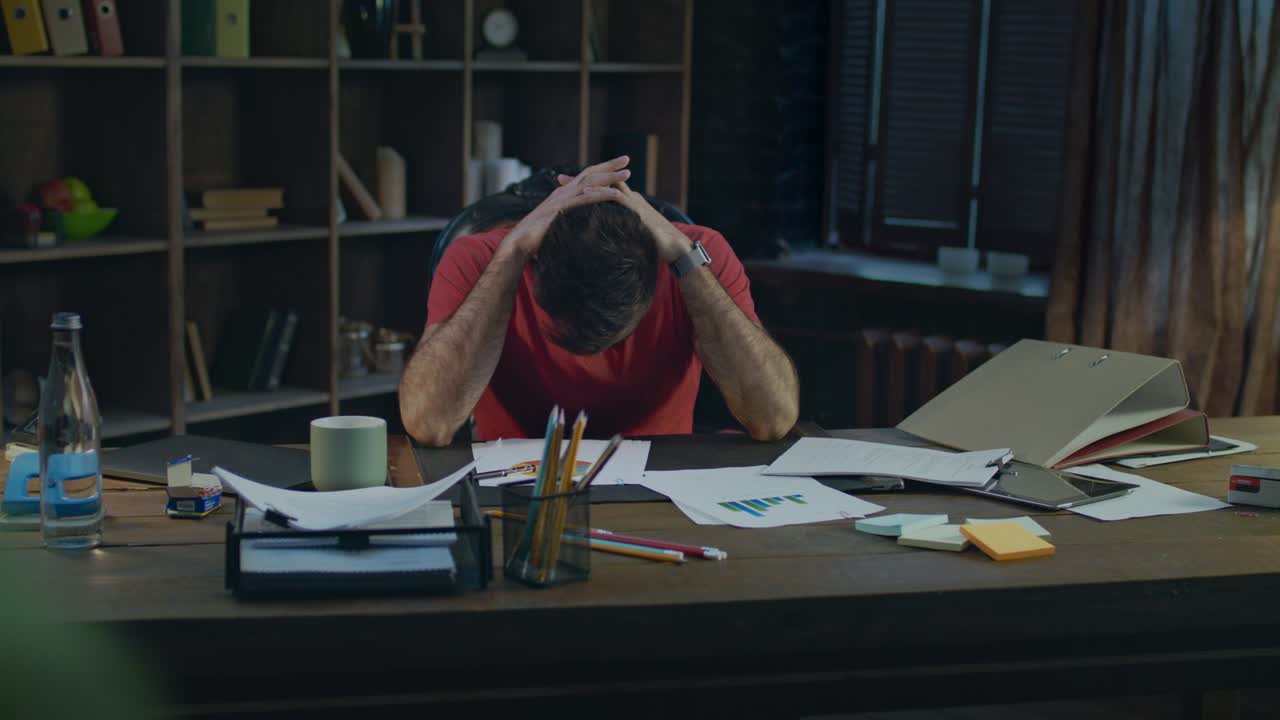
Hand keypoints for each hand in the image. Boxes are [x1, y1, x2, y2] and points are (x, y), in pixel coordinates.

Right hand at [500, 157, 630, 258]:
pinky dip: (602, 195)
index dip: (601, 169)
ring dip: (609, 177)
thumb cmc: (538, 237)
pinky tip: (616, 194)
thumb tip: (582, 221)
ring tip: (627, 173)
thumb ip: (570, 218)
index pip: (585, 176)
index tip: (618, 165)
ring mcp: (562, 199)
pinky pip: (586, 199)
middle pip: (589, 173)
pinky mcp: (562, 209)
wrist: (520, 242)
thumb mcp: (558, 223)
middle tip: (627, 159)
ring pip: (590, 183)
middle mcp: (563, 192)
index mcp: (563, 194)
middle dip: (608, 166)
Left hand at [557, 170, 692, 263]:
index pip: (604, 189)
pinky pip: (615, 196)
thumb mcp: (632, 235)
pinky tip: (583, 193)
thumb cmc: (654, 244)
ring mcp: (633, 201)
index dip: (585, 187)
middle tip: (558, 178)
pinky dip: (599, 192)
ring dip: (585, 182)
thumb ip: (621, 232)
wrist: (674, 247)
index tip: (565, 188)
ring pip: (606, 184)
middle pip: (602, 181)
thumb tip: (607, 240)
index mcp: (628, 202)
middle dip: (580, 179)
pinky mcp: (636, 209)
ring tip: (565, 183)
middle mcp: (629, 196)